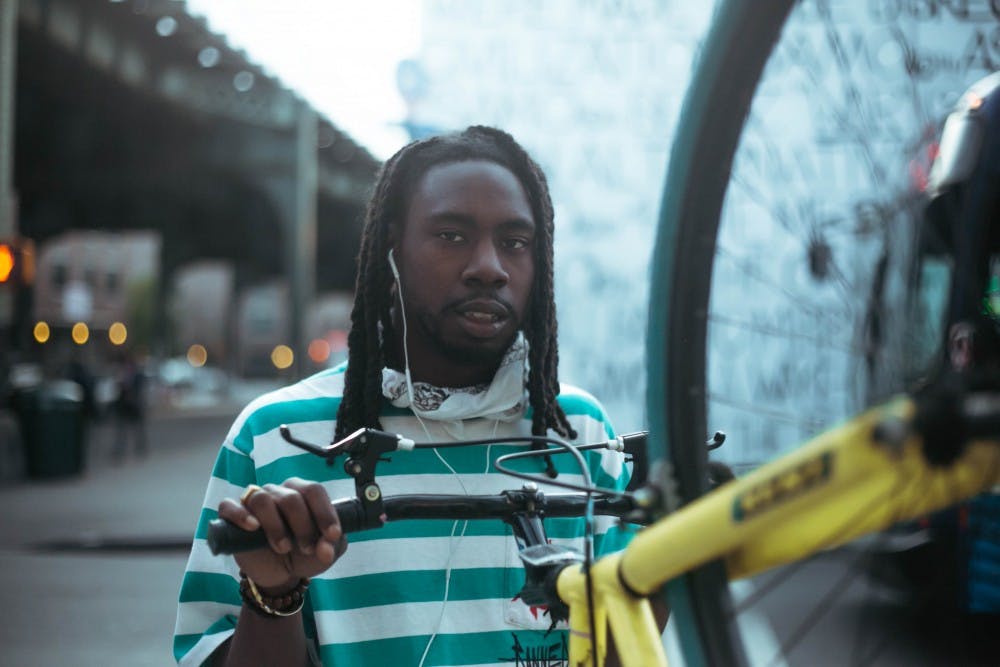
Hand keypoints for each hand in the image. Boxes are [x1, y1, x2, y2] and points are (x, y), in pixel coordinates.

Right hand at [217, 478, 346, 591]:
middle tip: (307, 549)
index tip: (332, 535)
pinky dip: (240, 515)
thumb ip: (330, 547)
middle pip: (291, 497)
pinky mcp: (232, 516)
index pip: (313, 490)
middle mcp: (279, 492)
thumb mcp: (324, 554)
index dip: (324, 512)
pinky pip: (229, 505)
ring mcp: (254, 501)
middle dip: (303, 526)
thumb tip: (325, 548)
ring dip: (276, 527)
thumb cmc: (304, 554)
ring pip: (262, 500)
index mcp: (303, 493)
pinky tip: (253, 528)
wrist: (281, 573)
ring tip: (284, 548)